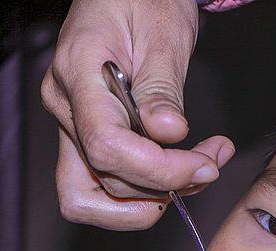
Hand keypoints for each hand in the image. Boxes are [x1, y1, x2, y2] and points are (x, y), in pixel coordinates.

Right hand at [41, 0, 234, 229]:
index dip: (157, 170)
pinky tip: (179, 168)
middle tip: (211, 164)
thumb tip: (167, 133)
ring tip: (201, 166)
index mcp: (77, 73)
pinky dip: (146, 189)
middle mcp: (64, 106)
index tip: (202, 166)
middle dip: (165, 185)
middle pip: (103, 179)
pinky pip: (106, 184)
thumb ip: (162, 86)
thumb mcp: (163, 31)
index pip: (106, 146)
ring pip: (100, 195)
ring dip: (156, 195)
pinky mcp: (86, 137)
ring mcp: (71, 125)